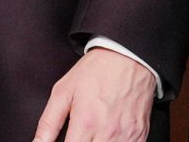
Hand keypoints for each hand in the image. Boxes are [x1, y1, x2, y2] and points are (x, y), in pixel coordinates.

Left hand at [32, 47, 155, 141]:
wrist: (129, 56)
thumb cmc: (96, 71)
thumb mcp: (63, 91)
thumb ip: (48, 123)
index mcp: (86, 123)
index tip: (67, 141)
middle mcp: (107, 133)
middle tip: (80, 136)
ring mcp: (127, 136)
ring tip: (92, 135)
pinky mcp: (140, 136)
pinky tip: (108, 136)